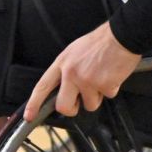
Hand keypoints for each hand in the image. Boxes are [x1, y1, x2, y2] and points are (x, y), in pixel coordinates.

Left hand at [26, 22, 141, 118]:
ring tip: (102, 77)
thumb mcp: (74, 51)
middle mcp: (71, 73)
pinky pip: (107, 96)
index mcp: (62, 63)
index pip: (42, 87)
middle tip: (80, 102)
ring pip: (89, 105)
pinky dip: (112, 88)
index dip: (34, 103)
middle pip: (63, 106)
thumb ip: (67, 69)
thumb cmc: (101, 42)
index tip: (29, 116)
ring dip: (97, 96)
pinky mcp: (103, 85)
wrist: (121, 36)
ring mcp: (87, 80)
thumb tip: (64, 87)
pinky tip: (112, 75)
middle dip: (72, 109)